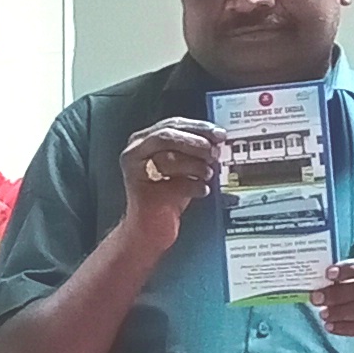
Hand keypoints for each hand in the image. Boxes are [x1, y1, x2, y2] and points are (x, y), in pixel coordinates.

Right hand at [117, 118, 219, 245]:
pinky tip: (203, 190)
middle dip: (195, 142)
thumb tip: (218, 139)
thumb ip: (196, 150)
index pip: (173, 124)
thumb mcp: (184, 166)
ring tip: (209, 173)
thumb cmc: (168, 196)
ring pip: (168, 158)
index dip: (199, 127)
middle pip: (166, 135)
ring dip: (195, 165)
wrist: (151, 228)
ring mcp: (134, 172)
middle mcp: (135, 152)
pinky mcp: (140, 193)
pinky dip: (192, 186)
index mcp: (145, 140)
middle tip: (215, 152)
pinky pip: (172, 185)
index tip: (219, 134)